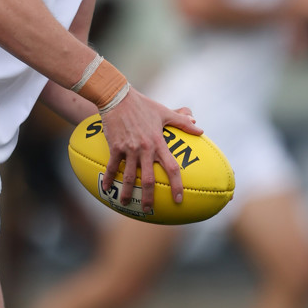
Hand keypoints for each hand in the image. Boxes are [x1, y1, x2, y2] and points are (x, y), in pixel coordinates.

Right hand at [100, 87, 201, 211]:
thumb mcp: (164, 112)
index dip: (176, 184)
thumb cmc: (142, 104)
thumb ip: (182, 121)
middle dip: (149, 197)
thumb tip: (200, 128)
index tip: (179, 198)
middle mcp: (144, 148)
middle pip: (149, 179)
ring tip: (125, 203)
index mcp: (158, 142)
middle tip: (149, 210)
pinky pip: (112, 166)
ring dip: (127, 192)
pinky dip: (109, 178)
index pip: (171, 167)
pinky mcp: (115, 147)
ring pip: (129, 176)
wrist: (117, 97)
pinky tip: (107, 188)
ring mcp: (129, 149)